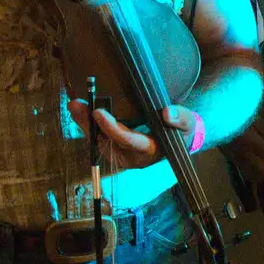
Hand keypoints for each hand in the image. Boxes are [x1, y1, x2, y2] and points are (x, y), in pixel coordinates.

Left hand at [68, 101, 195, 168]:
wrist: (176, 138)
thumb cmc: (182, 131)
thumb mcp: (188, 123)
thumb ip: (181, 118)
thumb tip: (167, 113)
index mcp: (149, 152)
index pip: (128, 141)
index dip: (112, 128)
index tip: (99, 112)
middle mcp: (132, 157)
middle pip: (107, 142)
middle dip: (90, 125)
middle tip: (77, 105)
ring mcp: (121, 154)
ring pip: (98, 141)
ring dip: (84, 124)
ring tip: (75, 105)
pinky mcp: (114, 148)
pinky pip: (98, 138)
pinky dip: (88, 124)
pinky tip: (80, 110)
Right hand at [224, 119, 263, 180]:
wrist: (211, 120)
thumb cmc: (234, 116)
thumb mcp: (254, 120)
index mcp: (248, 140)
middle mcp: (242, 154)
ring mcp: (236, 160)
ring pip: (256, 176)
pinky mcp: (233, 162)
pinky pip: (248, 173)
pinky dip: (259, 173)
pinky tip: (263, 165)